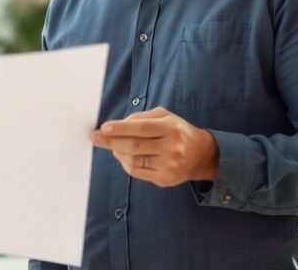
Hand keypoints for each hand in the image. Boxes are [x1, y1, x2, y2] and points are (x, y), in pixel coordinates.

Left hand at [89, 107, 218, 187]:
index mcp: (171, 128)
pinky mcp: (165, 180)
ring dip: (117, 152)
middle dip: (111, 141)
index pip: (141, 128)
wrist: (202, 155)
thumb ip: (141, 117)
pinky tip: (123, 156)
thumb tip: (116, 125)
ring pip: (133, 160)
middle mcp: (172, 147)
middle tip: (95, 138)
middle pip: (134, 146)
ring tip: (112, 146)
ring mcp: (169, 166)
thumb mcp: (165, 117)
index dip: (120, 128)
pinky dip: (125, 163)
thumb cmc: (178, 132)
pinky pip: (137, 172)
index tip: (103, 128)